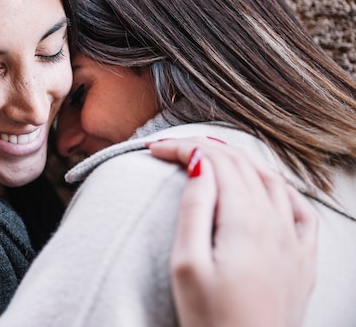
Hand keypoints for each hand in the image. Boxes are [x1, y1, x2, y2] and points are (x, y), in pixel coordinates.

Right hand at [149, 138, 317, 326]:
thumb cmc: (211, 319)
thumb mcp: (187, 264)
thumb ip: (195, 208)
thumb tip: (200, 163)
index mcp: (245, 221)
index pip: (215, 162)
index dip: (182, 147)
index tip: (154, 148)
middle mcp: (275, 223)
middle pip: (241, 165)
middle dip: (204, 149)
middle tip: (172, 149)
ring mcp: (294, 240)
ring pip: (270, 179)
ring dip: (238, 161)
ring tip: (210, 158)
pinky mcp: (303, 260)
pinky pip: (300, 208)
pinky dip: (279, 187)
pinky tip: (267, 188)